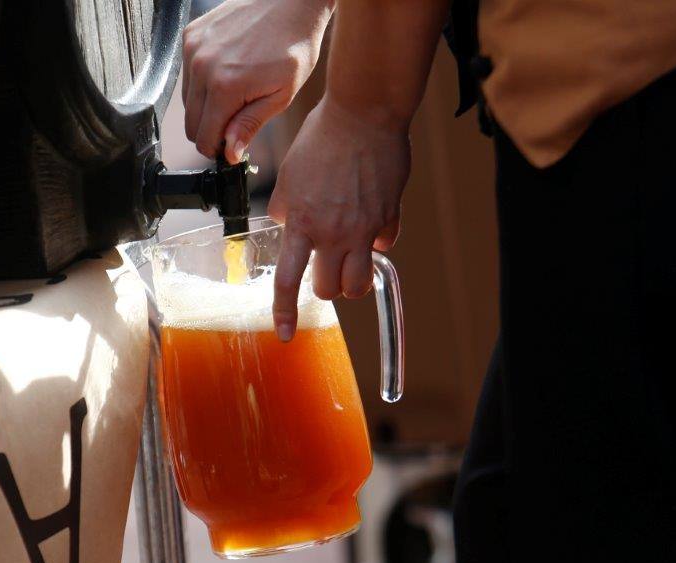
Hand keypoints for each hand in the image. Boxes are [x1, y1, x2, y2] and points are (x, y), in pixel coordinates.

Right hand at [182, 0, 332, 162]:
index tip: (230, 148)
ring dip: (207, 106)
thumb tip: (229, 152)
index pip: (204, 137)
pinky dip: (203, 81)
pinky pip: (188, 74)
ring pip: (187, 100)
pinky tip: (228, 71)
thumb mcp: (281, 94)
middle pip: (191, 122)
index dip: (217, 149)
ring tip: (236, 95)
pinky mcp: (191, 35)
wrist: (291, 1)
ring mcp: (193, 49)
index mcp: (225, 87)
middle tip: (235, 124)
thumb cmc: (294, 46)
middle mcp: (201, 67)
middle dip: (211, 130)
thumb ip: (250, 125)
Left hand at [268, 97, 409, 340]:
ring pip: (360, 283)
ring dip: (353, 279)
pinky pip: (384, 246)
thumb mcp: (290, 175)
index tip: (285, 334)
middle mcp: (334, 233)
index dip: (285, 313)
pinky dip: (377, 243)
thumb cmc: (322, 138)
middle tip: (323, 269)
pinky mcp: (390, 217)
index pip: (288, 280)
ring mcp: (365, 228)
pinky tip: (369, 224)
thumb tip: (286, 225)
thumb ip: (287, 208)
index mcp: (302, 223)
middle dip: (325, 287)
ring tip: (347, 260)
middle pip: (330, 291)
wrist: (364, 114)